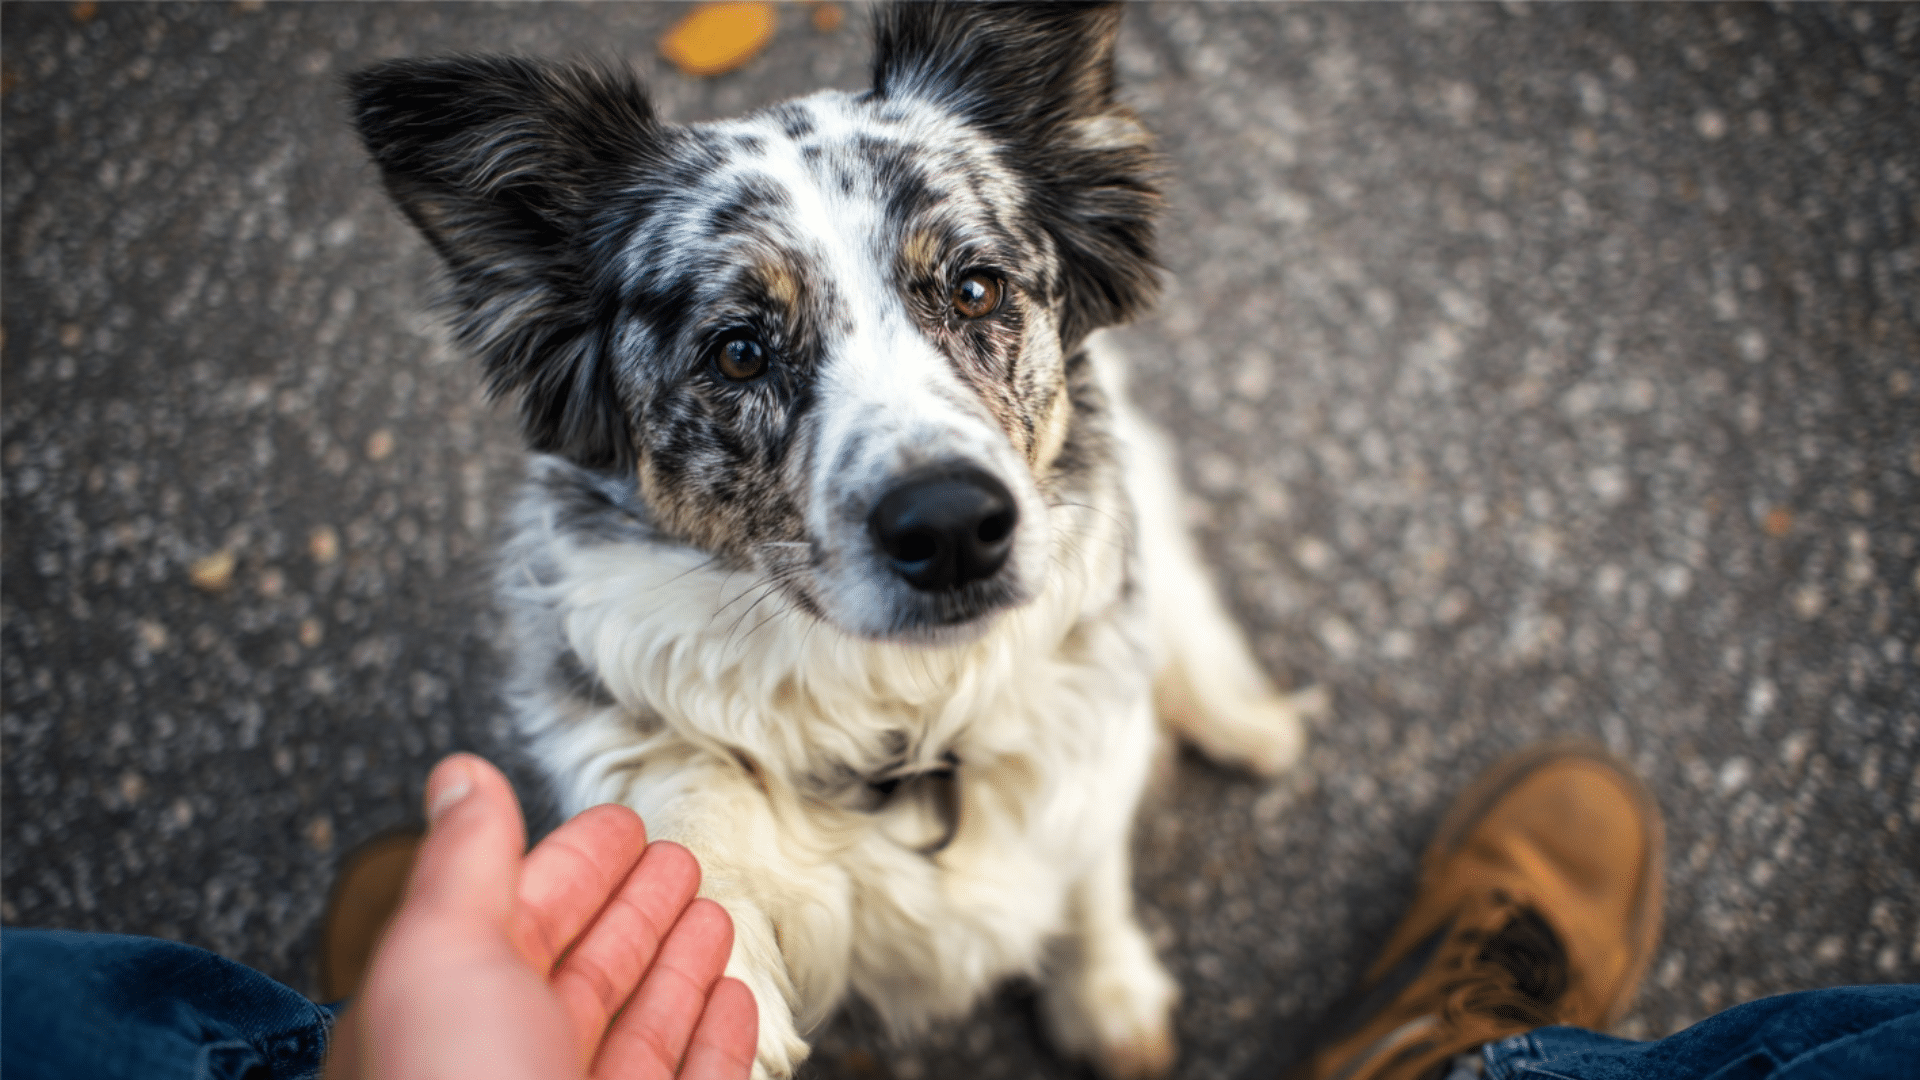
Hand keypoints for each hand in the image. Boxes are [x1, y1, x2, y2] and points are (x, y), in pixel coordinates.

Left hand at [324, 753, 756, 1079]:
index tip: (615, 824)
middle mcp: (512, 1070)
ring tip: (709, 915)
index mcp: (450, 1016)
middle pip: (586, 967)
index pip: (518, 917)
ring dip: (678, 963)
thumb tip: (459, 776)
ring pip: (642, 1027)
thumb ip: (465, 863)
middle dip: (632, 905)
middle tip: (673, 857)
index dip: (569, 863)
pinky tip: (730, 999)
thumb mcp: (441, 960)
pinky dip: (716, 1039)